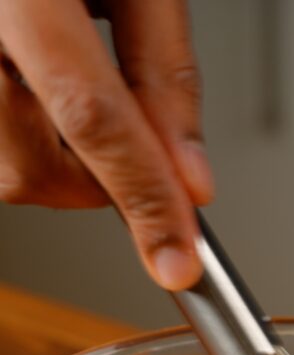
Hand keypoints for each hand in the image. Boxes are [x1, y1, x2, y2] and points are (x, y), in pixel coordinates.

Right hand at [0, 0, 213, 288]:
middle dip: (99, 174)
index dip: (142, 196)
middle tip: (117, 114)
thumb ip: (163, 70)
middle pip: (35, 167)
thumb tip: (188, 178)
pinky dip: (28, 141)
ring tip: (63, 75)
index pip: (90, 115)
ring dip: (60, 157)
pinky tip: (32, 85)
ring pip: (8, 173)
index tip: (176, 258)